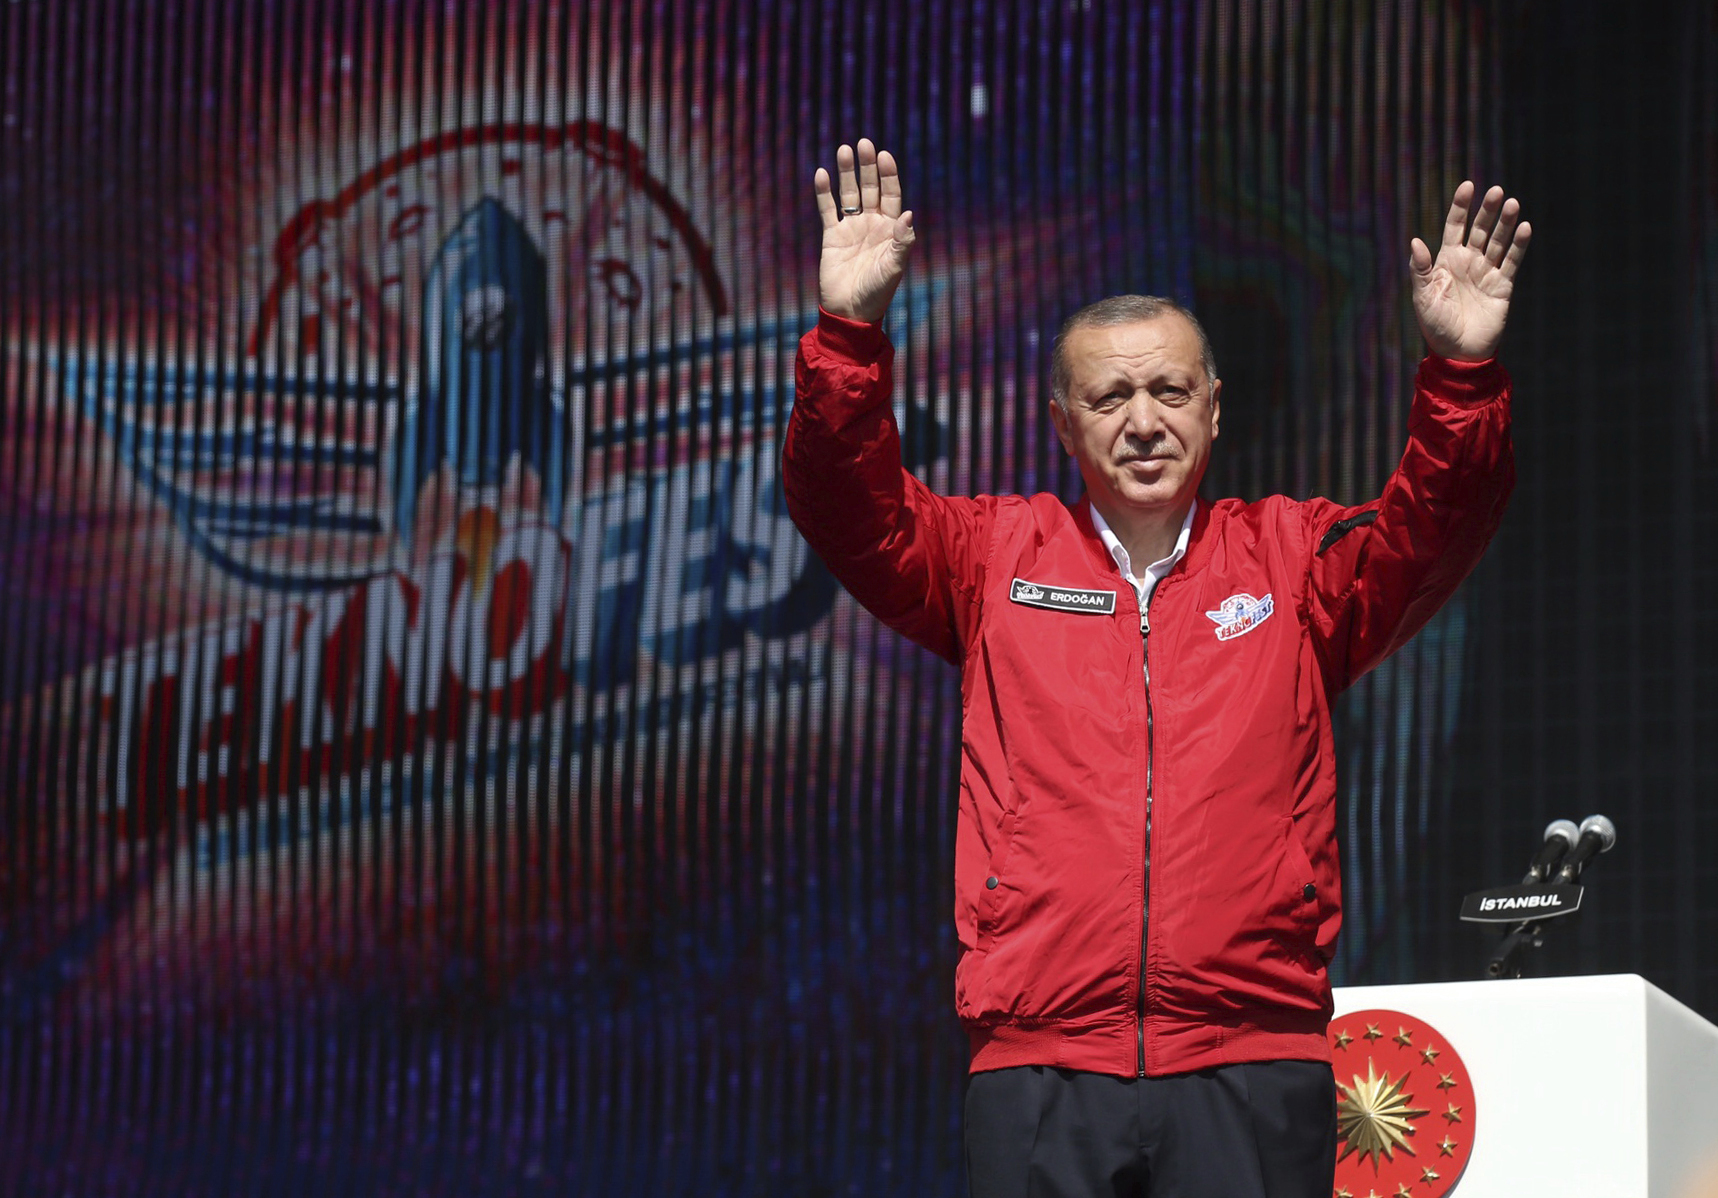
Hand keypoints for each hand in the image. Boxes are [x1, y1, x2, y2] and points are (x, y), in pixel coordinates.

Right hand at [814, 139, 915, 323]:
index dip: (888, 175)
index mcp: (890, 229)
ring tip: (844, 150)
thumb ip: (902, 242)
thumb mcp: (893, 268)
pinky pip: (827, 210)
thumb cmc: (878, 292)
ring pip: (849, 193)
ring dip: (846, 173)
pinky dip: (824, 193)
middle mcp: (872, 224)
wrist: (851, 312)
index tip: (884, 156)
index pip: (890, 194)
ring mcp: (851, 228)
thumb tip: (908, 214)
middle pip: (870, 188)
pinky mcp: (832, 237)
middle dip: (867, 166)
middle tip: (864, 144)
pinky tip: (823, 174)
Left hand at [1410, 181, 1531, 361]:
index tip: (1468, 186)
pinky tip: (1523, 227)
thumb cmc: (1435, 325)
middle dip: (1486, 210)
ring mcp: (1486, 272)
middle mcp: (1468, 262)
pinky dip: (1518, 245)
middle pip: (1479, 229)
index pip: (1455, 227)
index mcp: (1446, 262)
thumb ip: (1421, 269)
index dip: (1461, 207)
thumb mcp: (1423, 296)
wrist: (1458, 352)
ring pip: (1497, 241)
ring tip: (1511, 203)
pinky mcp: (1503, 285)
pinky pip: (1512, 261)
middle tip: (1495, 191)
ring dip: (1504, 222)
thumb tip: (1415, 241)